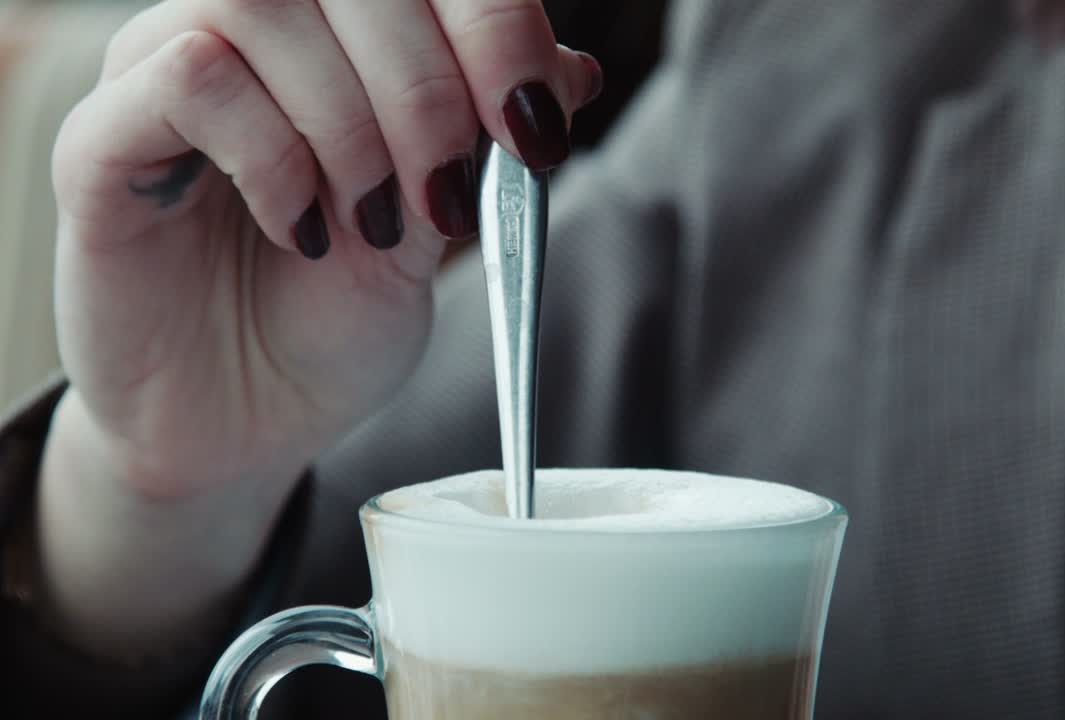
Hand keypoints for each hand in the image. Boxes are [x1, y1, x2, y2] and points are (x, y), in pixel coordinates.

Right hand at [38, 0, 600, 658]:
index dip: (494, 26)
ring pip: (262, 7)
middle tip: (447, 192)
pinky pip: (190, 78)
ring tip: (372, 221)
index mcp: (337, 38)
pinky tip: (300, 229)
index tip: (535, 126)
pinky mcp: (102, 140)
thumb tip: (573, 69)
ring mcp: (160, 72)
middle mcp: (250, 32)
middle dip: (427, 87)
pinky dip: (271, 157)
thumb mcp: (439, 228)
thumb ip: (486, 139)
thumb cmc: (334, 317)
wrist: (250, 420)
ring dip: (349, 124)